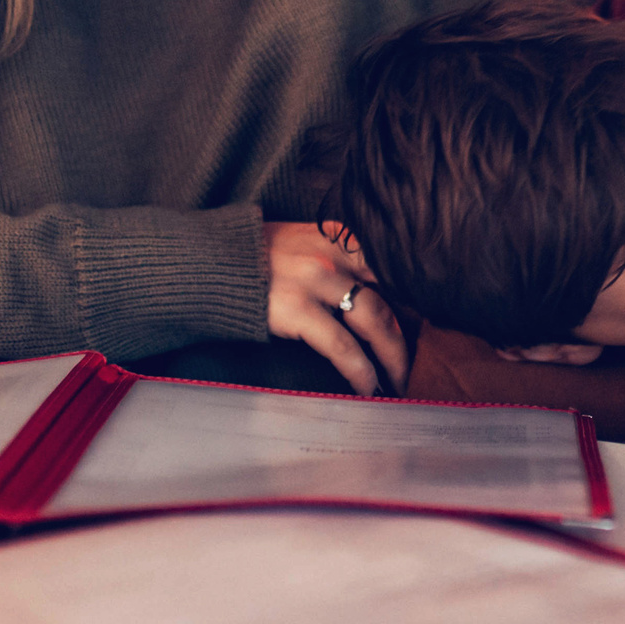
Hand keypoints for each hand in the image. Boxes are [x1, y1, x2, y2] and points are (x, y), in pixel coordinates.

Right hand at [265, 222, 404, 395]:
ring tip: (397, 381)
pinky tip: (368, 387)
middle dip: (404, 335)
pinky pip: (341, 345)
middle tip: (411, 364)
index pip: (390, 266)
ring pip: (374, 320)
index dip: (411, 299)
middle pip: (387, 295)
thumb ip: (331, 257)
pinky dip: (361, 370)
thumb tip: (363, 289)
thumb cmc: (250, 259)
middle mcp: (332, 254)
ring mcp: (316, 281)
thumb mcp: (298, 242)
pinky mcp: (296, 309)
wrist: (203, 263)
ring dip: (392, 356)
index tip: (421, 325)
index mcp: (336, 236)